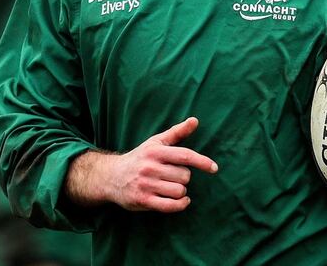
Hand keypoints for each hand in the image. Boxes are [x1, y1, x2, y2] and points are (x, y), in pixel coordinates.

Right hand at [64, 117, 217, 212]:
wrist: (112, 176)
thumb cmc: (140, 158)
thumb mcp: (156, 142)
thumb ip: (177, 132)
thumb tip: (195, 120)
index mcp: (156, 151)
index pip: (185, 156)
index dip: (202, 162)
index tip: (214, 168)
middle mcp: (150, 167)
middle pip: (185, 176)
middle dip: (183, 177)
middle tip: (172, 175)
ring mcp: (147, 184)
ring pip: (179, 191)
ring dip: (180, 191)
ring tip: (170, 186)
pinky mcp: (144, 200)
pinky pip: (171, 206)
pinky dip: (180, 204)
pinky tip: (182, 200)